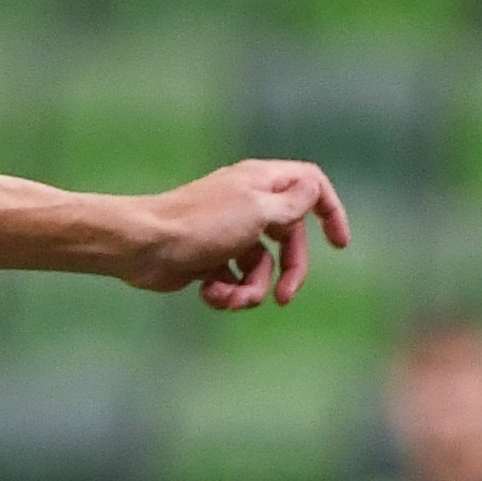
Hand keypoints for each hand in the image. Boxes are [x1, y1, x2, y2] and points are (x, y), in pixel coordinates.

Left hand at [131, 158, 351, 310]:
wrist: (143, 247)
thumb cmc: (200, 225)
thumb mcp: (257, 210)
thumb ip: (291, 203)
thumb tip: (312, 188)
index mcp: (261, 182)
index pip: (310, 185)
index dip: (329, 211)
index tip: (338, 244)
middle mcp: (247, 203)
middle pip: (289, 239)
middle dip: (290, 272)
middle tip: (285, 298)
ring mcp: (228, 233)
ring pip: (260, 267)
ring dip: (249, 289)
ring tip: (229, 297)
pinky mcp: (209, 259)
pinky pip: (234, 280)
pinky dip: (226, 291)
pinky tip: (209, 293)